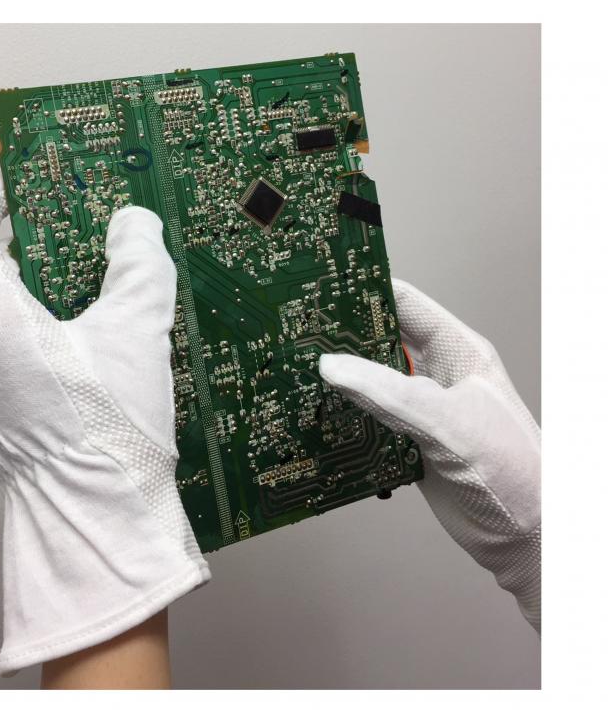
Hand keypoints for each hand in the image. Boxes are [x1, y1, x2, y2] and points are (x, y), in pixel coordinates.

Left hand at [0, 174, 209, 675]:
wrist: (94, 518)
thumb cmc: (109, 434)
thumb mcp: (138, 333)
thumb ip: (138, 263)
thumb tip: (134, 225)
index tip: (24, 184)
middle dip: (26, 245)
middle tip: (77, 234)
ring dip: (29, 290)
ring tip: (85, 291)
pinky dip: (24, 329)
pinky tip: (74, 342)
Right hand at [319, 279, 539, 631]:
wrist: (527, 536)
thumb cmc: (515, 474)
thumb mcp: (451, 423)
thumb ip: (391, 393)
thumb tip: (334, 367)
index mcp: (458, 352)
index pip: (405, 304)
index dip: (364, 292)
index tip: (322, 289)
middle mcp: (438, 376)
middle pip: (379, 343)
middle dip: (342, 340)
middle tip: (298, 336)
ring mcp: (422, 411)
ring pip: (370, 385)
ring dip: (341, 385)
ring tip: (300, 376)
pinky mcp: (409, 443)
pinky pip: (369, 423)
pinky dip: (346, 423)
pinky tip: (324, 423)